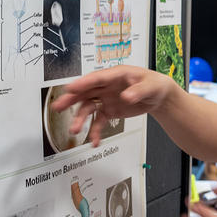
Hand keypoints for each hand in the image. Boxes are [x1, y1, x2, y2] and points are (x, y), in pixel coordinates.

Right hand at [51, 65, 172, 146]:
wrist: (158, 96)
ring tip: (74, 130)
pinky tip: (94, 141)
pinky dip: (95, 131)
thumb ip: (138, 91)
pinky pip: (98, 121)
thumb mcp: (150, 86)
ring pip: (88, 108)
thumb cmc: (153, 84)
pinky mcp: (109, 111)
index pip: (97, 78)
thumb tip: (126, 97)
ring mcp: (106, 99)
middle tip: (58, 106)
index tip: (70, 88)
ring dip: (80, 119)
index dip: (83, 83)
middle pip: (85, 91)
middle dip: (71, 99)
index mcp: (116, 75)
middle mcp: (107, 86)